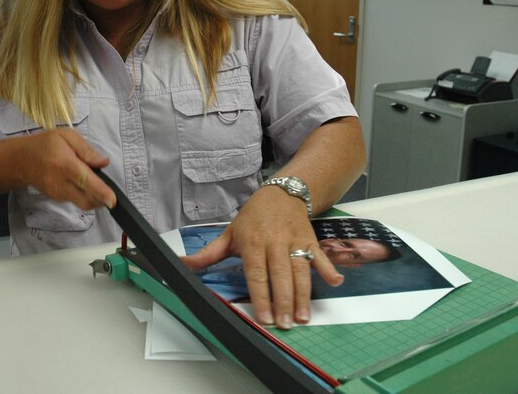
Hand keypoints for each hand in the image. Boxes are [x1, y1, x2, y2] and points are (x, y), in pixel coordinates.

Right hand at [21, 129, 114, 210]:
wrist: (21, 161)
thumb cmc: (46, 145)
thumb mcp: (66, 136)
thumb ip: (87, 150)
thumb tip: (104, 162)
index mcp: (66, 165)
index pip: (85, 181)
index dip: (101, 192)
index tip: (112, 201)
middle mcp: (62, 184)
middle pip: (87, 201)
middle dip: (102, 200)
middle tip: (108, 189)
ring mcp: (58, 195)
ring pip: (83, 203)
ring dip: (94, 196)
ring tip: (90, 178)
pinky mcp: (57, 200)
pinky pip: (76, 200)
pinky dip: (84, 195)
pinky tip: (80, 182)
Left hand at [181, 187, 343, 327]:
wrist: (281, 193)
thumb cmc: (253, 218)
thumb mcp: (228, 234)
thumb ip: (207, 254)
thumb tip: (182, 264)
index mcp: (252, 242)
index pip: (256, 273)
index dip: (261, 295)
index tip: (264, 317)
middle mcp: (274, 242)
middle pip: (279, 274)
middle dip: (282, 301)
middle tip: (284, 324)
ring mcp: (294, 240)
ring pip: (300, 269)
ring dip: (303, 294)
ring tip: (302, 316)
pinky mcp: (310, 239)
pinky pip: (320, 255)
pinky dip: (328, 268)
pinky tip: (335, 283)